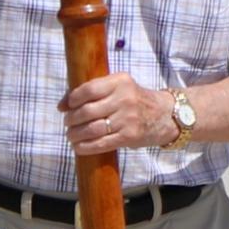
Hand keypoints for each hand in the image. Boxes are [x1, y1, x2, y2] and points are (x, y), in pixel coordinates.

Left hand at [62, 72, 181, 159]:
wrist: (165, 115)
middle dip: (71, 120)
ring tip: (71, 135)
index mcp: (120, 81)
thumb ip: (95, 91)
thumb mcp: (120, 87)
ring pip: (92, 129)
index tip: (64, 107)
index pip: (88, 89)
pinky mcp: (130, 136)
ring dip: (75, 134)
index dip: (71, 99)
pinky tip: (79, 147)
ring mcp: (128, 119)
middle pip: (87, 111)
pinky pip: (101, 144)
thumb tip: (62, 104)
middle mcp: (125, 98)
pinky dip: (85, 147)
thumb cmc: (135, 100)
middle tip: (67, 123)